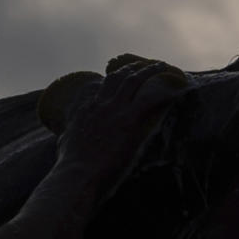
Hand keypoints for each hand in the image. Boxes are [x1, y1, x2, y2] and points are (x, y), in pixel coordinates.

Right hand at [55, 57, 188, 199]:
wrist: (77, 173)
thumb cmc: (70, 165)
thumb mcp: (64, 143)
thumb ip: (67, 135)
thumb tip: (65, 136)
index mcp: (86, 109)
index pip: (102, 87)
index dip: (113, 79)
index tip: (122, 76)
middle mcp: (100, 104)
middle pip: (118, 78)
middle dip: (132, 69)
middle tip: (143, 65)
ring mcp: (115, 110)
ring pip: (134, 80)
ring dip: (149, 71)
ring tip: (160, 65)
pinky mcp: (129, 120)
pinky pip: (150, 98)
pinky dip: (163, 90)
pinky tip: (174, 86)